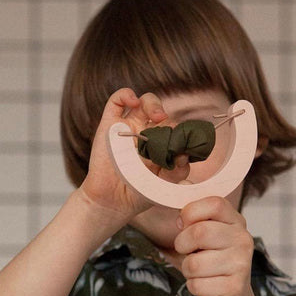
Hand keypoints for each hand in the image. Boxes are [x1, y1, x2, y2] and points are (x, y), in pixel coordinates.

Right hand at [79, 88, 190, 221]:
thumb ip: (177, 171)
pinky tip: (133, 101)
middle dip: (169, 121)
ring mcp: (127, 126)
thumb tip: (185, 155)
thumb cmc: (137, 193)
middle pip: (162, 113)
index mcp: (160, 143)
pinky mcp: (109, 124)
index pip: (175, 129)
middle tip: (172, 131)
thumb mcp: (163, 185)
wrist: (112, 201)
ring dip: (154, 104)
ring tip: (158, 116)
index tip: (184, 145)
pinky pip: (117, 100)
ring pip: (144, 102)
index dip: (181, 133)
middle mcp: (145, 132)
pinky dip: (126, 95)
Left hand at [174, 196, 254, 295]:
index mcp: (235, 221)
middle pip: (200, 232)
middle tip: (186, 251)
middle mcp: (243, 239)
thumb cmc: (211, 262)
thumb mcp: (205, 235)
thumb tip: (181, 200)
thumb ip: (194, 217)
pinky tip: (206, 286)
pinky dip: (193, 286)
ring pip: (194, 263)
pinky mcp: (235, 288)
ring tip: (199, 271)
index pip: (214, 203)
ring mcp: (242, 264)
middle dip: (182, 244)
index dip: (190, 212)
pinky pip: (196, 284)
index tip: (184, 224)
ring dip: (187, 269)